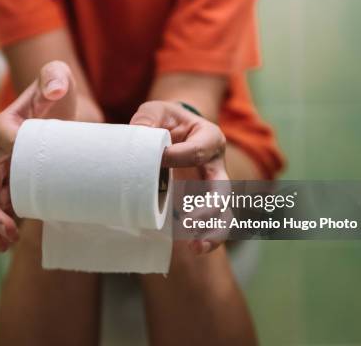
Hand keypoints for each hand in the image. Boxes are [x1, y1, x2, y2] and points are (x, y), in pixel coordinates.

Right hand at [0, 61, 78, 251]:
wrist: (66, 115)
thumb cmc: (58, 96)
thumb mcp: (58, 78)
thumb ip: (54, 76)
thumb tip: (54, 91)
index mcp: (5, 127)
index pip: (3, 139)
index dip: (15, 152)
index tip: (37, 165)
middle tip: (8, 230)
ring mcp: (6, 174)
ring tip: (6, 243)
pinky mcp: (18, 186)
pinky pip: (2, 209)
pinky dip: (0, 227)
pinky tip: (9, 242)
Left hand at [130, 101, 229, 254]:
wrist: (170, 132)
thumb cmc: (163, 121)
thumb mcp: (154, 112)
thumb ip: (146, 121)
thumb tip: (138, 137)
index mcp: (209, 137)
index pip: (199, 151)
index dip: (177, 157)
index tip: (158, 160)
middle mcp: (216, 165)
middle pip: (222, 188)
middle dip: (208, 206)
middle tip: (189, 219)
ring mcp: (211, 188)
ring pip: (223, 213)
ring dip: (212, 231)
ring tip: (196, 246)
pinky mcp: (201, 204)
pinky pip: (211, 225)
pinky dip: (206, 238)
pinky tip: (194, 248)